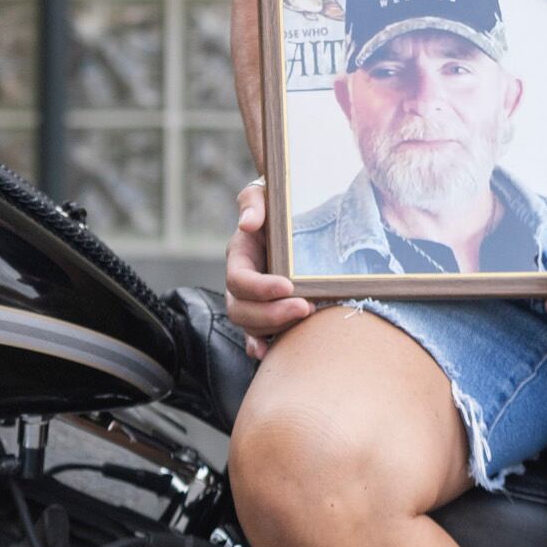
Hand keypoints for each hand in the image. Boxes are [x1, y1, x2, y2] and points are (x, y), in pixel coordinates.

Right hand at [224, 180, 311, 358]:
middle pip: (241, 310)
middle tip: (306, 308)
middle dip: (272, 314)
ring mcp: (252, 300)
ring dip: (275, 328)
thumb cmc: (277, 203)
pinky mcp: (267, 312)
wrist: (290, 217)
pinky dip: (259, 346)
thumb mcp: (264, 193)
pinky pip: (256, 336)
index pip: (240, 280)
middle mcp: (242, 282)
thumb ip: (253, 202)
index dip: (260, 288)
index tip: (288, 286)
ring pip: (250, 325)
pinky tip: (268, 353)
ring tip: (306, 320)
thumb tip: (248, 223)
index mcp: (240, 256)